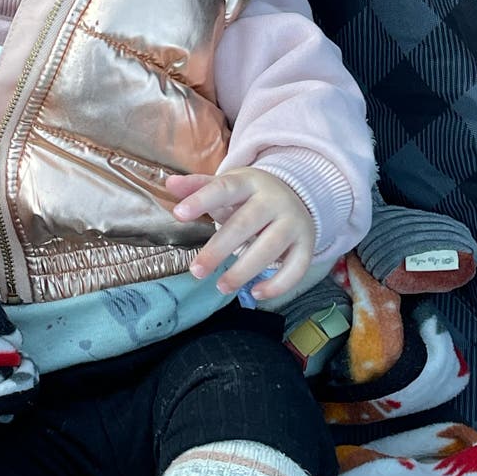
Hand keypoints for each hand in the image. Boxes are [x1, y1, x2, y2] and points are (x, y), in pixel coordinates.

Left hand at [164, 168, 314, 302]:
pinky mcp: (306, 245)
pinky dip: (277, 285)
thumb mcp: (227, 186)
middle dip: (218, 249)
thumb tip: (170, 184)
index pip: (224, 188)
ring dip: (244, 271)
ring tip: (220, 287)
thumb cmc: (249, 196)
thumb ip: (198, 187)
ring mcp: (294, 223)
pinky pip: (296, 268)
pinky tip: (255, 293)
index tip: (178, 215)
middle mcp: (275, 201)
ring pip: (270, 248)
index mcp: (250, 182)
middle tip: (196, 271)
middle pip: (245, 224)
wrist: (296, 196)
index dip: (201, 200)